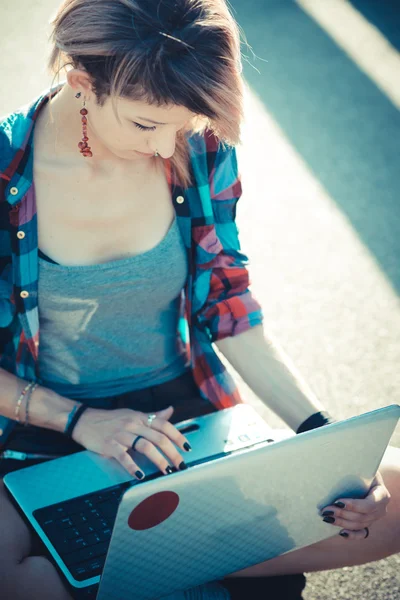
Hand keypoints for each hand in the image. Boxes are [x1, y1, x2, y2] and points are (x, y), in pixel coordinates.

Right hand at [72, 405, 191, 479]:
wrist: (83, 420)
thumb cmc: (110, 419)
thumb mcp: (132, 414)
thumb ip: (152, 415)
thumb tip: (170, 410)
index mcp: (140, 417)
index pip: (164, 425)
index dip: (178, 436)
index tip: (187, 448)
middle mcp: (133, 424)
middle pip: (158, 437)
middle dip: (172, 452)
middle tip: (181, 465)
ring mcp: (121, 435)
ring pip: (145, 446)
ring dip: (159, 460)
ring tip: (167, 471)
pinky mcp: (109, 445)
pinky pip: (124, 456)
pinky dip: (133, 467)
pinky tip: (141, 475)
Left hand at [320, 471, 390, 539]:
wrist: (365, 476)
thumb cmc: (361, 469)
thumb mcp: (362, 468)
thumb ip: (354, 470)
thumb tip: (334, 467)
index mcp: (382, 494)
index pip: (369, 505)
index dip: (354, 505)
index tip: (338, 501)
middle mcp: (381, 509)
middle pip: (361, 516)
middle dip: (342, 514)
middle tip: (325, 510)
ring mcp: (374, 518)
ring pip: (358, 525)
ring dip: (341, 522)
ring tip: (326, 517)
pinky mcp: (367, 523)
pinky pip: (361, 533)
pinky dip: (352, 535)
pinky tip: (341, 532)